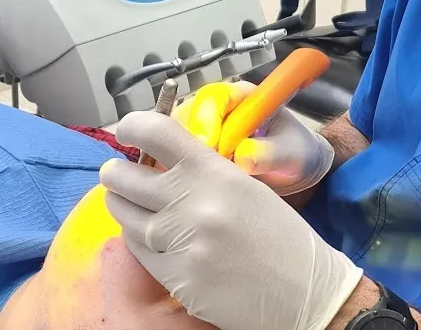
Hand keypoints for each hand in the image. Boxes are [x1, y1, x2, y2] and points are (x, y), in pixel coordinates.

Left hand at [102, 111, 362, 329]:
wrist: (304, 293)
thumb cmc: (281, 236)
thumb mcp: (246, 187)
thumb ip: (204, 170)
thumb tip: (162, 156)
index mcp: (215, 172)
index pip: (156, 132)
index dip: (132, 126)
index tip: (127, 130)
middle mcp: (192, 203)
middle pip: (125, 176)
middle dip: (116, 172)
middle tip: (116, 172)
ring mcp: (181, 243)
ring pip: (125, 215)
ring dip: (121, 204)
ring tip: (123, 200)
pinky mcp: (175, 278)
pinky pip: (138, 250)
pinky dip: (137, 238)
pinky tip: (145, 233)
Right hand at [173, 81, 333, 194]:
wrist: (295, 171)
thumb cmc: (296, 152)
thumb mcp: (291, 152)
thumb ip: (270, 153)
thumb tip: (245, 158)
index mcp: (241, 97)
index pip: (214, 97)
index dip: (206, 118)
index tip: (209, 143)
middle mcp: (217, 110)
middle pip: (185, 114)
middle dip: (182, 139)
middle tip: (191, 166)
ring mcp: (203, 131)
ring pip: (172, 137)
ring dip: (172, 157)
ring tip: (184, 181)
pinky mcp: (195, 154)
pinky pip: (174, 158)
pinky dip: (172, 172)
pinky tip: (179, 189)